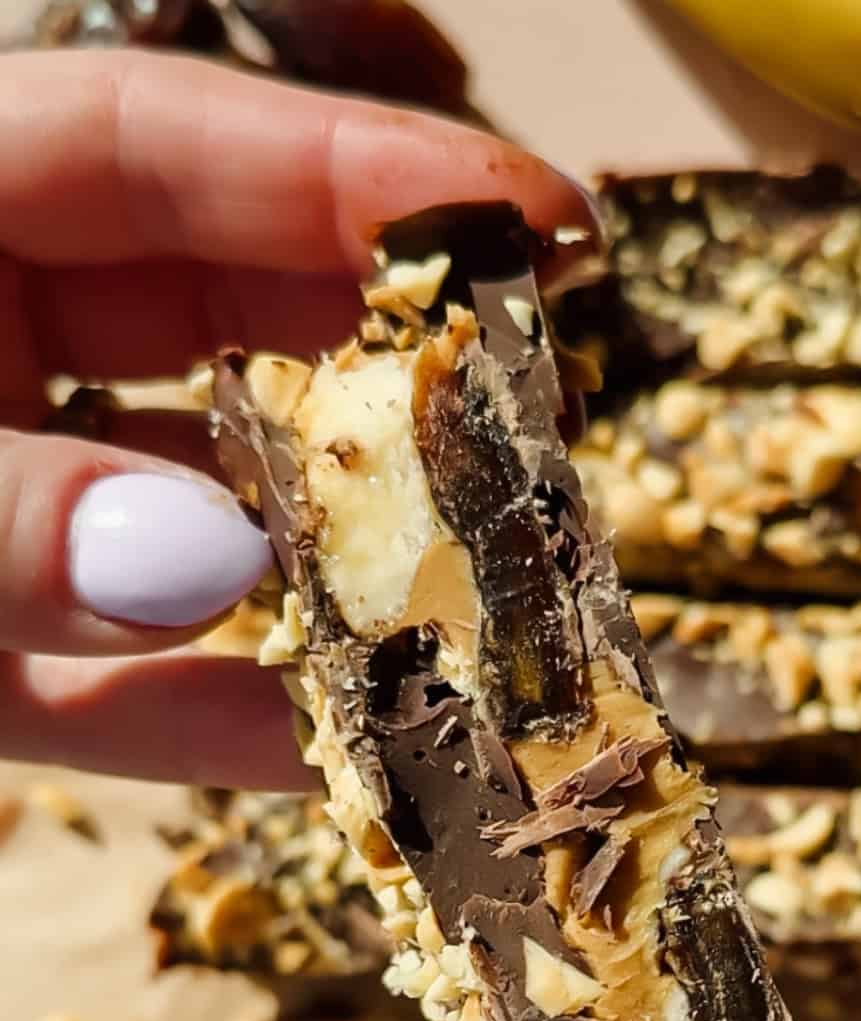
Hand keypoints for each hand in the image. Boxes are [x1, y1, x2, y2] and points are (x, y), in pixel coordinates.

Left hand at [0, 50, 597, 787]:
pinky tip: (329, 753)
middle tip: (529, 416)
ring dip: (320, 572)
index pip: (155, 149)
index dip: (350, 174)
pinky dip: (214, 722)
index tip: (530, 221)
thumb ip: (4, 515)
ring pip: (186, 517)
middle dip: (370, 372)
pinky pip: (116, 690)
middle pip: (207, 322)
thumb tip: (202, 563)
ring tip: (467, 600)